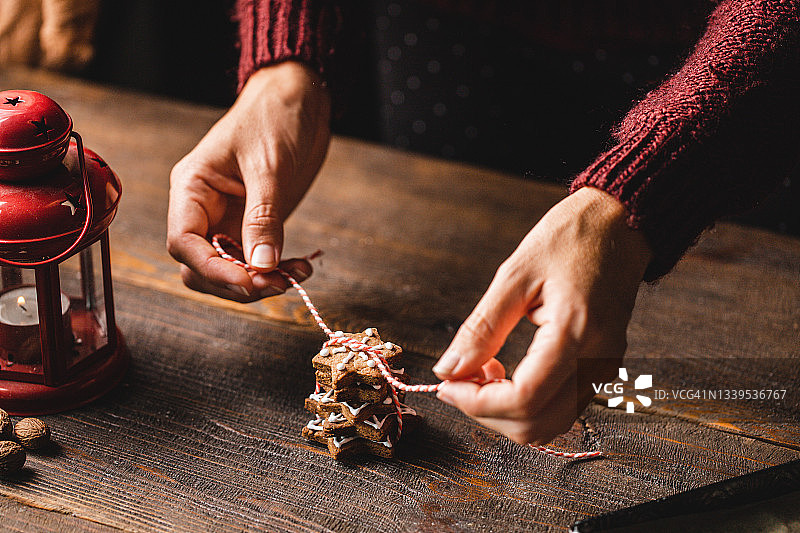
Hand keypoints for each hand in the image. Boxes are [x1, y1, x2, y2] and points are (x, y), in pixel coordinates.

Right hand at [167, 61, 330, 300]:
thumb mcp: (269, 166)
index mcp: (192, 188)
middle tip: (278, 283)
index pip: (183, 243)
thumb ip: (263, 217)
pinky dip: (275, 271)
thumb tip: (260, 266)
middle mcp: (204, 209)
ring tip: (296, 275)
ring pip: (228, 271)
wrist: (298, 98)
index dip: (212, 269)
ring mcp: (228, 219)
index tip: (248, 281)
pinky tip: (299, 267)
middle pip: (201, 267)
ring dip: (259, 282)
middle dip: (236, 282)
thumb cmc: (274, 117)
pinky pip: (255, 262)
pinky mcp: (254, 225)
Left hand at [432, 187, 651, 444]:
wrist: (620, 225)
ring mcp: (604, 369)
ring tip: (483, 371)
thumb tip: (448, 369)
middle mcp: (597, 361)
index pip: (524, 399)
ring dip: (505, 411)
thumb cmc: (570, 239)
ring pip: (549, 425)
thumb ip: (481, 328)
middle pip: (536, 424)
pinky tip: (507, 372)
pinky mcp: (602, 369)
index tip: (446, 384)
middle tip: (459, 377)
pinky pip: (560, 408)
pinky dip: (526, 403)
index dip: (476, 402)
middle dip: (487, 412)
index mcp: (576, 333)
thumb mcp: (514, 275)